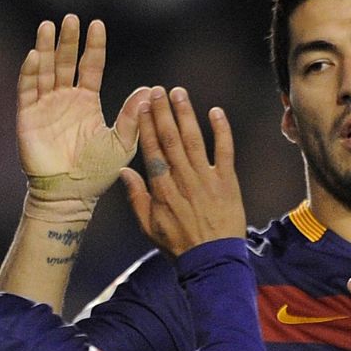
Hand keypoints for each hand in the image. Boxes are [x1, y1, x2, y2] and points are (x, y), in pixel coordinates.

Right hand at [18, 15, 147, 202]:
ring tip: (48, 25)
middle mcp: (65, 99)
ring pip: (45, 70)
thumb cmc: (96, 173)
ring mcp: (45, 106)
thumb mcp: (121, 143)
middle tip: (71, 18)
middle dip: (68, 40)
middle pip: (65, 62)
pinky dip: (30, 72)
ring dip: (45, 48)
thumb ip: (133, 118)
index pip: (90, 66)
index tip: (97, 24)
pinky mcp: (28, 116)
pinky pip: (27, 89)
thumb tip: (151, 91)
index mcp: (87, 102)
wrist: (69, 195)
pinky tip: (34, 54)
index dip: (93, 46)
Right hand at [119, 87, 244, 256]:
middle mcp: (182, 179)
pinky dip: (221, 130)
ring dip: (186, 114)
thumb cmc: (179, 245)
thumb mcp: (149, 226)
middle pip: (170, 139)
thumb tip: (123, 172)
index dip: (147, 125)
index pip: (151, 150)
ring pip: (194, 139)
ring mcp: (206, 178)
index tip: (143, 105)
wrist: (212, 260)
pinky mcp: (227, 181)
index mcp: (161, 189)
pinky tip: (215, 111)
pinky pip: (225, 150)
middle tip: (157, 90)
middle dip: (163, 112)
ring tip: (178, 93)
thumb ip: (137, 198)